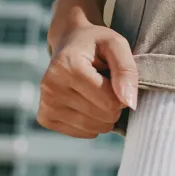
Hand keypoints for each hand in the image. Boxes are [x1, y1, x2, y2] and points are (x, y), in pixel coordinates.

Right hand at [38, 21, 137, 138]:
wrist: (69, 43)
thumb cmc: (97, 43)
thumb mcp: (117, 45)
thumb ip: (127, 70)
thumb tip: (129, 103)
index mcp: (67, 67)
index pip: (111, 101)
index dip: (123, 93)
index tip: (116, 78)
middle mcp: (51, 87)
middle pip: (104, 116)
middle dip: (114, 104)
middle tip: (107, 85)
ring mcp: (45, 104)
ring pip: (94, 128)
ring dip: (104, 114)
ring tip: (96, 92)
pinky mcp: (45, 118)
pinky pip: (83, 133)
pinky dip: (92, 122)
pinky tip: (86, 102)